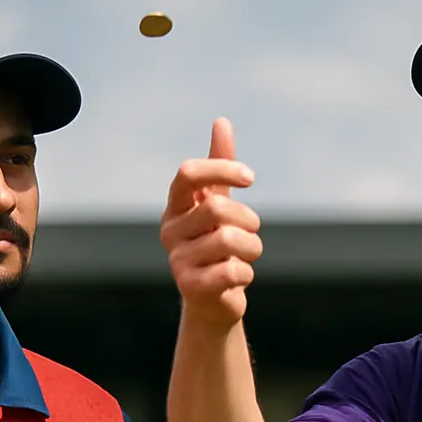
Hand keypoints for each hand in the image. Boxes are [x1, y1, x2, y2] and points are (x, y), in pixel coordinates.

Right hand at [160, 118, 261, 327]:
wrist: (213, 300)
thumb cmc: (216, 244)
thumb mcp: (218, 202)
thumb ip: (219, 165)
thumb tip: (221, 121)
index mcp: (175, 206)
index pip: (188, 174)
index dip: (221, 169)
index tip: (250, 178)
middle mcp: (170, 230)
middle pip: (218, 208)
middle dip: (249, 220)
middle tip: (251, 233)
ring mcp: (177, 260)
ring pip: (231, 241)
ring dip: (252, 249)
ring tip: (245, 258)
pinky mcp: (190, 287)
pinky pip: (233, 270)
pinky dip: (246, 273)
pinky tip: (237, 278)